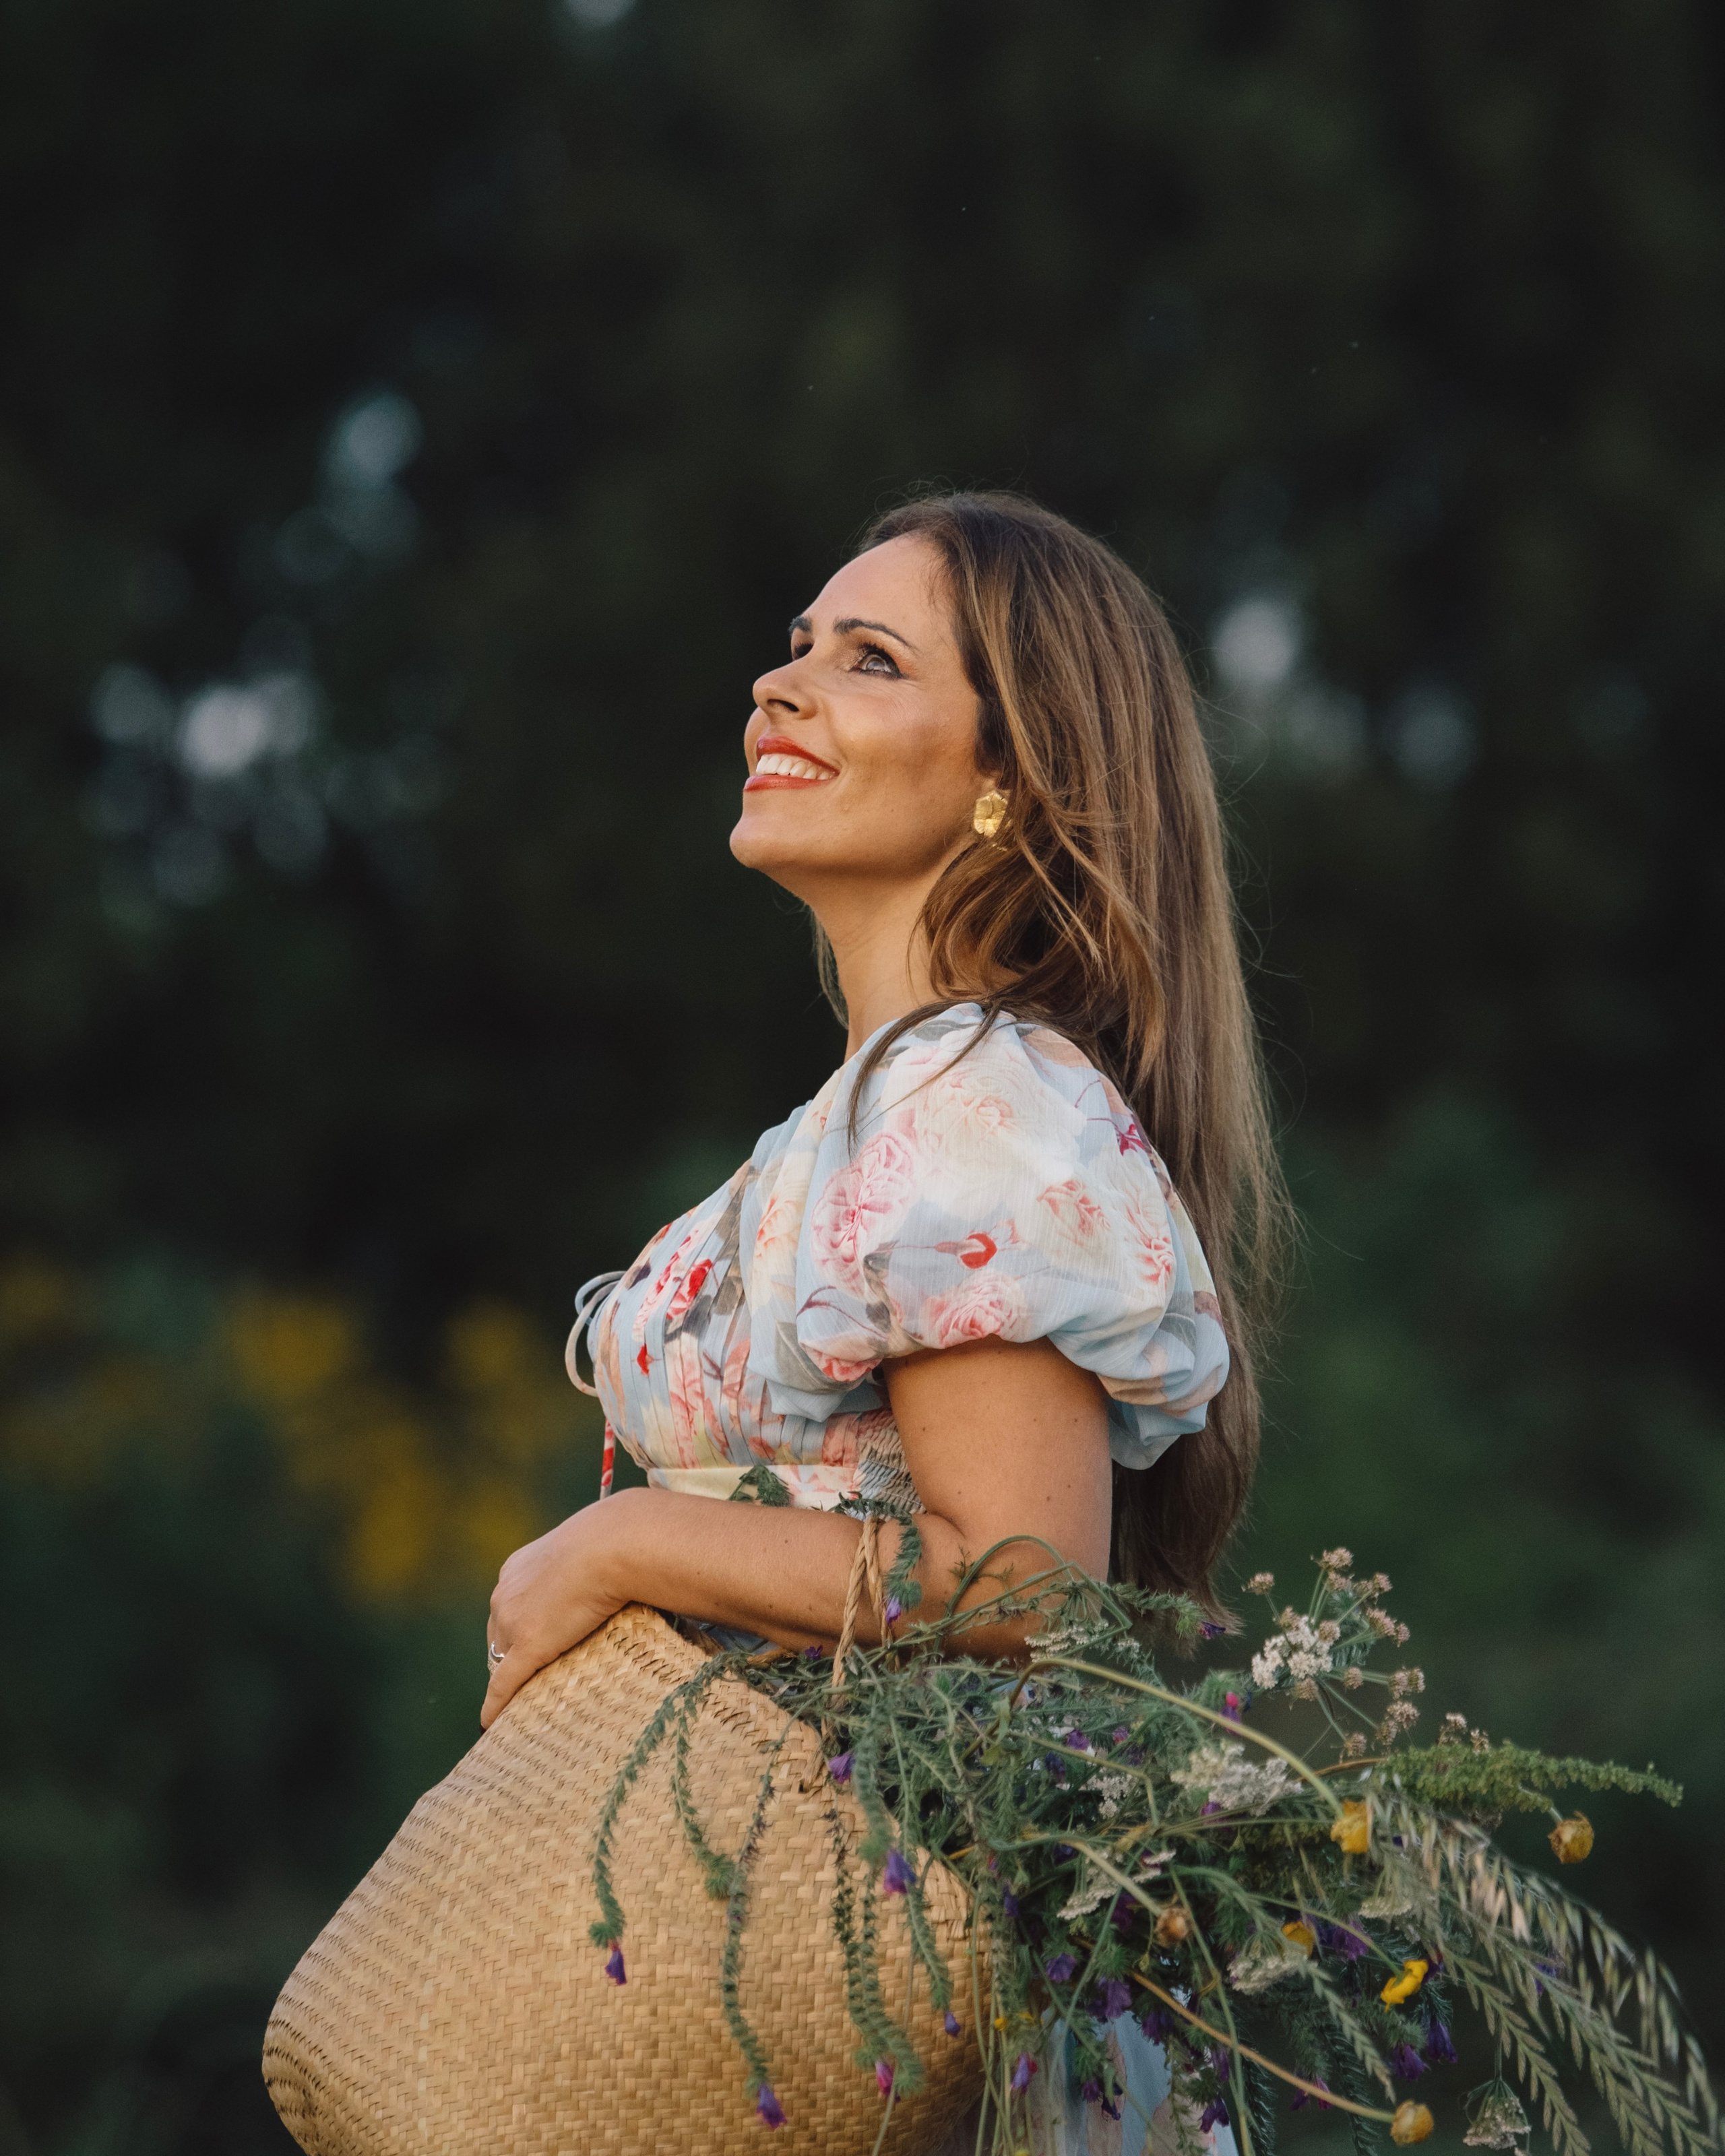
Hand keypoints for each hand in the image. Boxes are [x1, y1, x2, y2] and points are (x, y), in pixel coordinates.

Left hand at [481, 1495, 634, 1727]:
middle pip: (499, 1637)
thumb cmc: (612, 1541)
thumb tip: (604, 1574)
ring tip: (523, 1701)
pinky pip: (503, 1684)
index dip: (516, 1631)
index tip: (527, 1645)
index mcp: (517, 1568)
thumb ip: (580, 1566)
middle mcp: (505, 1594)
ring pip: (501, 1662)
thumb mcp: (585, 1549)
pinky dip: (495, 1705)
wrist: (612, 1545)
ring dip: (510, 1681)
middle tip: (530, 1678)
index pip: (507, 1609)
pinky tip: (491, 1722)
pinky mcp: (528, 1646)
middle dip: (509, 1658)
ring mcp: (513, 1621)